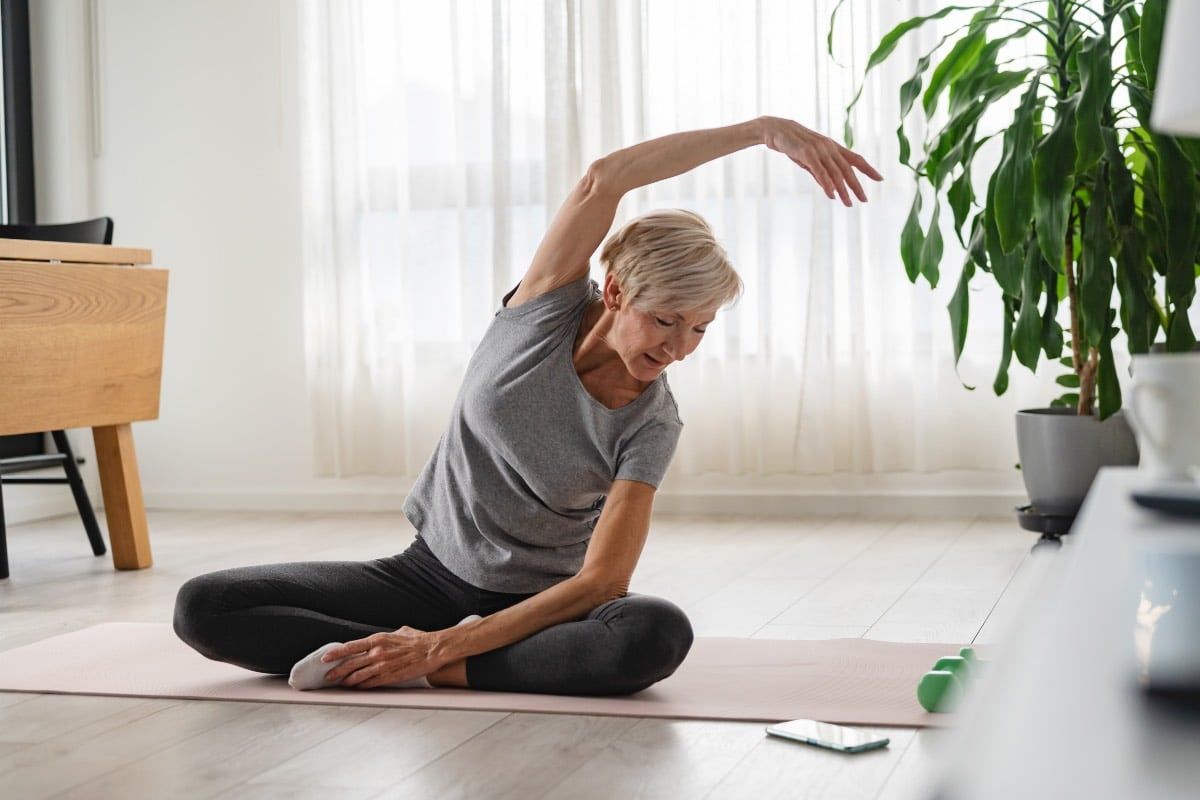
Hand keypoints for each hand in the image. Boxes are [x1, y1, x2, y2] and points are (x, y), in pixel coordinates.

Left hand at [321, 626, 443, 688]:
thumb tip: (380, 640)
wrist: (433, 650)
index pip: (350, 647)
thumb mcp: (399, 632)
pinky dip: (362, 686)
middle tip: (328, 676)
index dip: (335, 654)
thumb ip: (386, 637)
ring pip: (358, 676)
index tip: (325, 658)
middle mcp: (377, 652)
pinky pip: (371, 683)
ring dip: (347, 681)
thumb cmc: (418, 640)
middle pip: (350, 664)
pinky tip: (357, 688)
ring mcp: (383, 665)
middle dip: (337, 671)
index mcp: (378, 639)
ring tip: (341, 684)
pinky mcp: (390, 676)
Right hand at [759, 116, 882, 206]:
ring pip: (835, 173)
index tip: (880, 179)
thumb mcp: (810, 160)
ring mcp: (819, 150)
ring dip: (843, 190)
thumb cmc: (793, 145)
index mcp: (833, 147)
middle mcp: (829, 147)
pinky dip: (826, 184)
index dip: (869, 169)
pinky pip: (820, 172)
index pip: (855, 159)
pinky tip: (832, 195)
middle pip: (848, 169)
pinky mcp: (807, 154)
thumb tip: (833, 189)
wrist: (776, 130)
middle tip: (864, 200)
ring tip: (848, 204)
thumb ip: (822, 173)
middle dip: (857, 186)